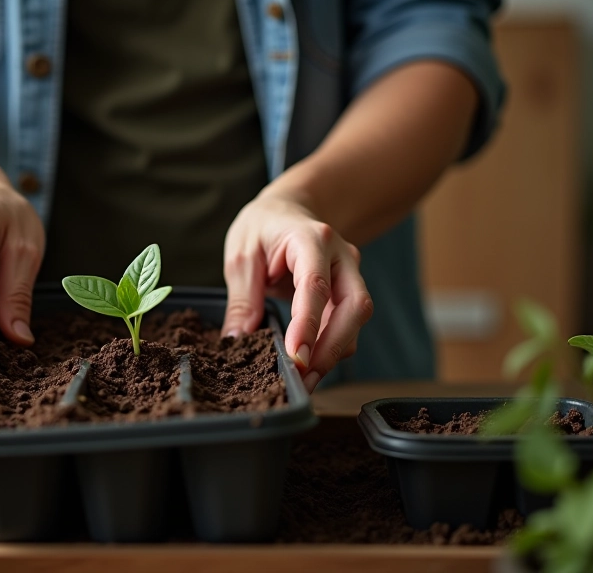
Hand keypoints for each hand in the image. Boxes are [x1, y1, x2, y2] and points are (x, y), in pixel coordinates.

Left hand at [221, 192, 372, 391]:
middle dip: (331, 346)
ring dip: (333, 354)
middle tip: (302, 376)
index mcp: (312, 239)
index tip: (296, 355)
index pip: (315, 284)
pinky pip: (347, 326)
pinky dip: (331, 349)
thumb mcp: (241, 255)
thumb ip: (243, 298)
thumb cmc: (264, 227)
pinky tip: (310, 368)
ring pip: (356, 320)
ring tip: (304, 381)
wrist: (290, 210)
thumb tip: (236, 340)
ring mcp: (350, 275)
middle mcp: (341, 257)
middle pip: (353, 306)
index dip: (309, 323)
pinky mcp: (347, 294)